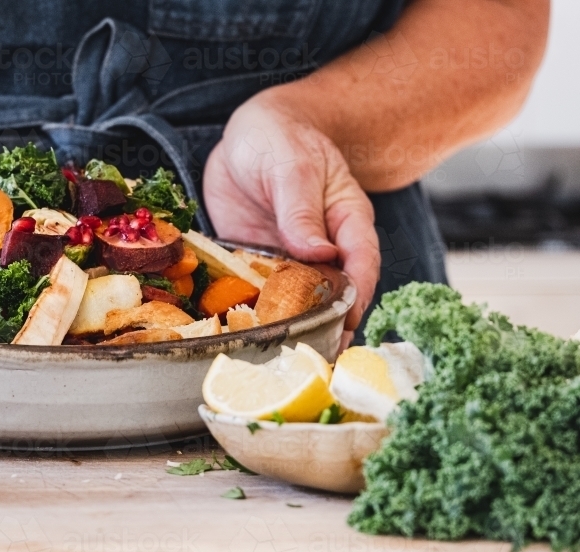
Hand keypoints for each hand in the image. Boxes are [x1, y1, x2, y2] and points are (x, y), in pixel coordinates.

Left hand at [203, 88, 379, 348]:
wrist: (248, 134)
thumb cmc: (281, 138)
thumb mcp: (292, 165)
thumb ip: (301, 209)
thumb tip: (317, 252)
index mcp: (346, 223)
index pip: (361, 266)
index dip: (357, 299)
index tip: (347, 327)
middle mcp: (322, 249)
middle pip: (332, 297)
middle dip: (325, 330)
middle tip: (311, 365)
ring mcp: (288, 261)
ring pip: (294, 304)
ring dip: (287, 331)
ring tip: (275, 366)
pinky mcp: (257, 266)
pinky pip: (256, 296)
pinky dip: (250, 317)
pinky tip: (239, 341)